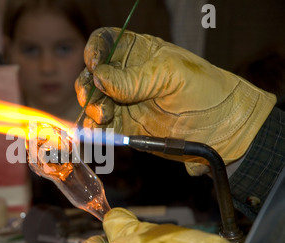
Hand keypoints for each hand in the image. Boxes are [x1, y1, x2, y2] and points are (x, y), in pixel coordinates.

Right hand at [75, 28, 275, 174]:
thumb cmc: (205, 91)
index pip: (106, 42)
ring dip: (91, 108)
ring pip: (93, 101)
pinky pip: (101, 126)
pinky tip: (99, 131)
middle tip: (97, 99)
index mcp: (138, 53)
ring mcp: (124, 102)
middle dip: (88, 85)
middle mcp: (126, 75)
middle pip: (92, 74)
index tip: (94, 64)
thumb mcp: (171, 76)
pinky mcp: (125, 127)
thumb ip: (134, 78)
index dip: (95, 50)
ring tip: (105, 116)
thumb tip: (99, 76)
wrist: (222, 128)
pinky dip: (94, 129)